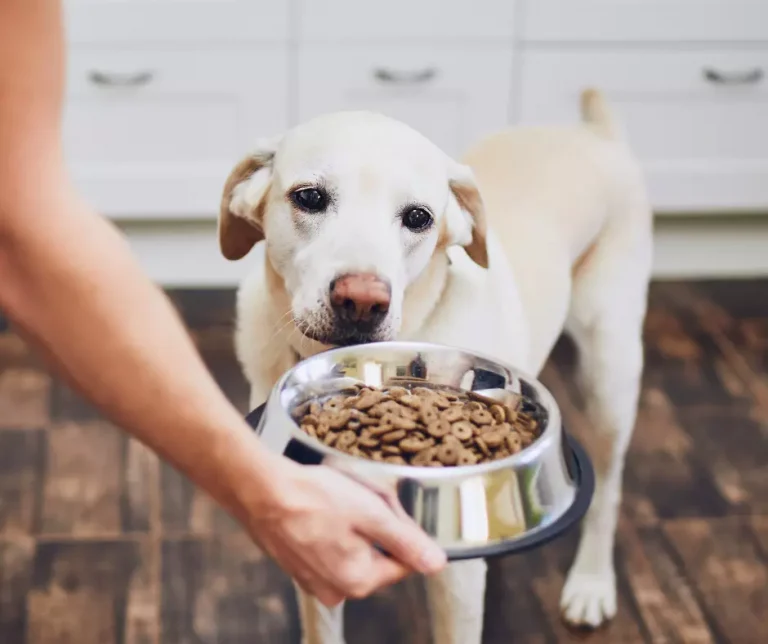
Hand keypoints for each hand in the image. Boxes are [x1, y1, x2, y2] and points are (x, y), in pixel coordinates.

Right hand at [241, 461, 446, 606]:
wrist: (260, 490)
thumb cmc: (312, 498)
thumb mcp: (371, 513)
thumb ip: (406, 541)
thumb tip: (436, 563)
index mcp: (359, 581)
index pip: (403, 561)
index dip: (400, 529)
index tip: (384, 507)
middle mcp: (336, 589)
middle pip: (377, 554)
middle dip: (374, 525)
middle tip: (358, 498)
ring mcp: (313, 579)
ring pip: (353, 549)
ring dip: (352, 524)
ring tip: (335, 500)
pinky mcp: (298, 565)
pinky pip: (328, 547)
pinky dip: (329, 527)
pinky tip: (320, 507)